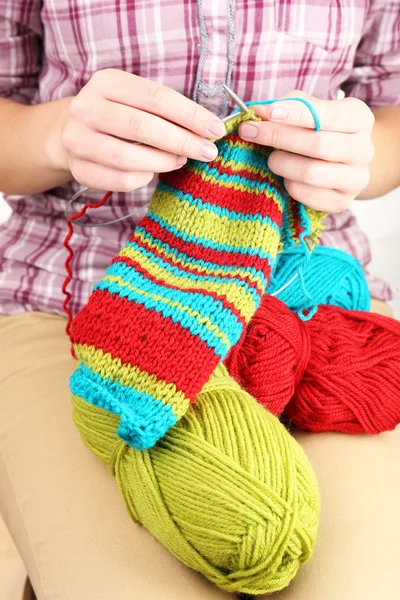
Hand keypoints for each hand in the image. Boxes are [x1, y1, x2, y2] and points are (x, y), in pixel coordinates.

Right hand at [61, 69, 225, 191]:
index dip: (190, 114)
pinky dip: (143, 178)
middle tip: (207, 151)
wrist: (73, 131)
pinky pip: (120, 179)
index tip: (216, 129)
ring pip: (128, 157)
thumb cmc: (119, 114)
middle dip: (182, 141)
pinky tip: (152, 172)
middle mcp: (86, 108)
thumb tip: (208, 129)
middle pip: (141, 126)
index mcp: (106, 81)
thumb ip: (167, 111)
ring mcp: (78, 140)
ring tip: (181, 160)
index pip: (156, 97)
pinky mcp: (79, 168)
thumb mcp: (138, 100)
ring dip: (163, 162)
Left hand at [238, 91, 374, 212]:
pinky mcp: (341, 202)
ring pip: (310, 172)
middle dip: (278, 137)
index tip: (266, 112)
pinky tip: (286, 176)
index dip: (294, 114)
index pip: (326, 115)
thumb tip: (259, 111)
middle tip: (250, 132)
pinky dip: (288, 184)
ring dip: (281, 163)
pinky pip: (305, 194)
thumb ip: (291, 106)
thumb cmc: (321, 132)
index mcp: (359, 119)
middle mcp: (363, 150)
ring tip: (271, 158)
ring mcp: (355, 179)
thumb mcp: (313, 111)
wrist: (344, 165)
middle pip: (316, 145)